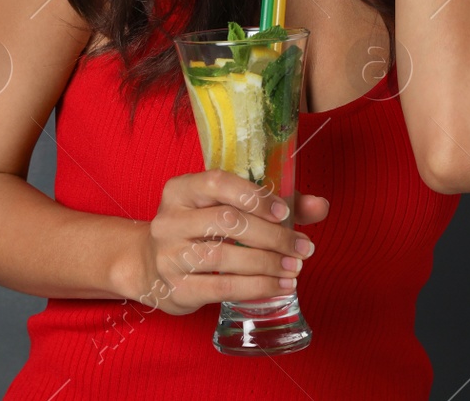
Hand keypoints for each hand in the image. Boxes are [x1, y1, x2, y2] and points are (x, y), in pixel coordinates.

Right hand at [131, 170, 328, 314]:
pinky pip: (222, 287)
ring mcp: (169, 255)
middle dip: (272, 235)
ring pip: (224, 256)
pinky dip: (257, 287)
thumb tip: (321, 205)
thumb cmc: (198, 230)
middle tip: (302, 248)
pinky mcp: (176, 288)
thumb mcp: (225, 208)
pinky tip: (279, 286)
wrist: (147, 265)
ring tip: (295, 269)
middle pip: (226, 221)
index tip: (285, 212)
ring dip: (267, 264)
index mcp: (180, 190)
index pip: (217, 182)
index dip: (254, 196)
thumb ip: (274, 204)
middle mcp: (169, 219)